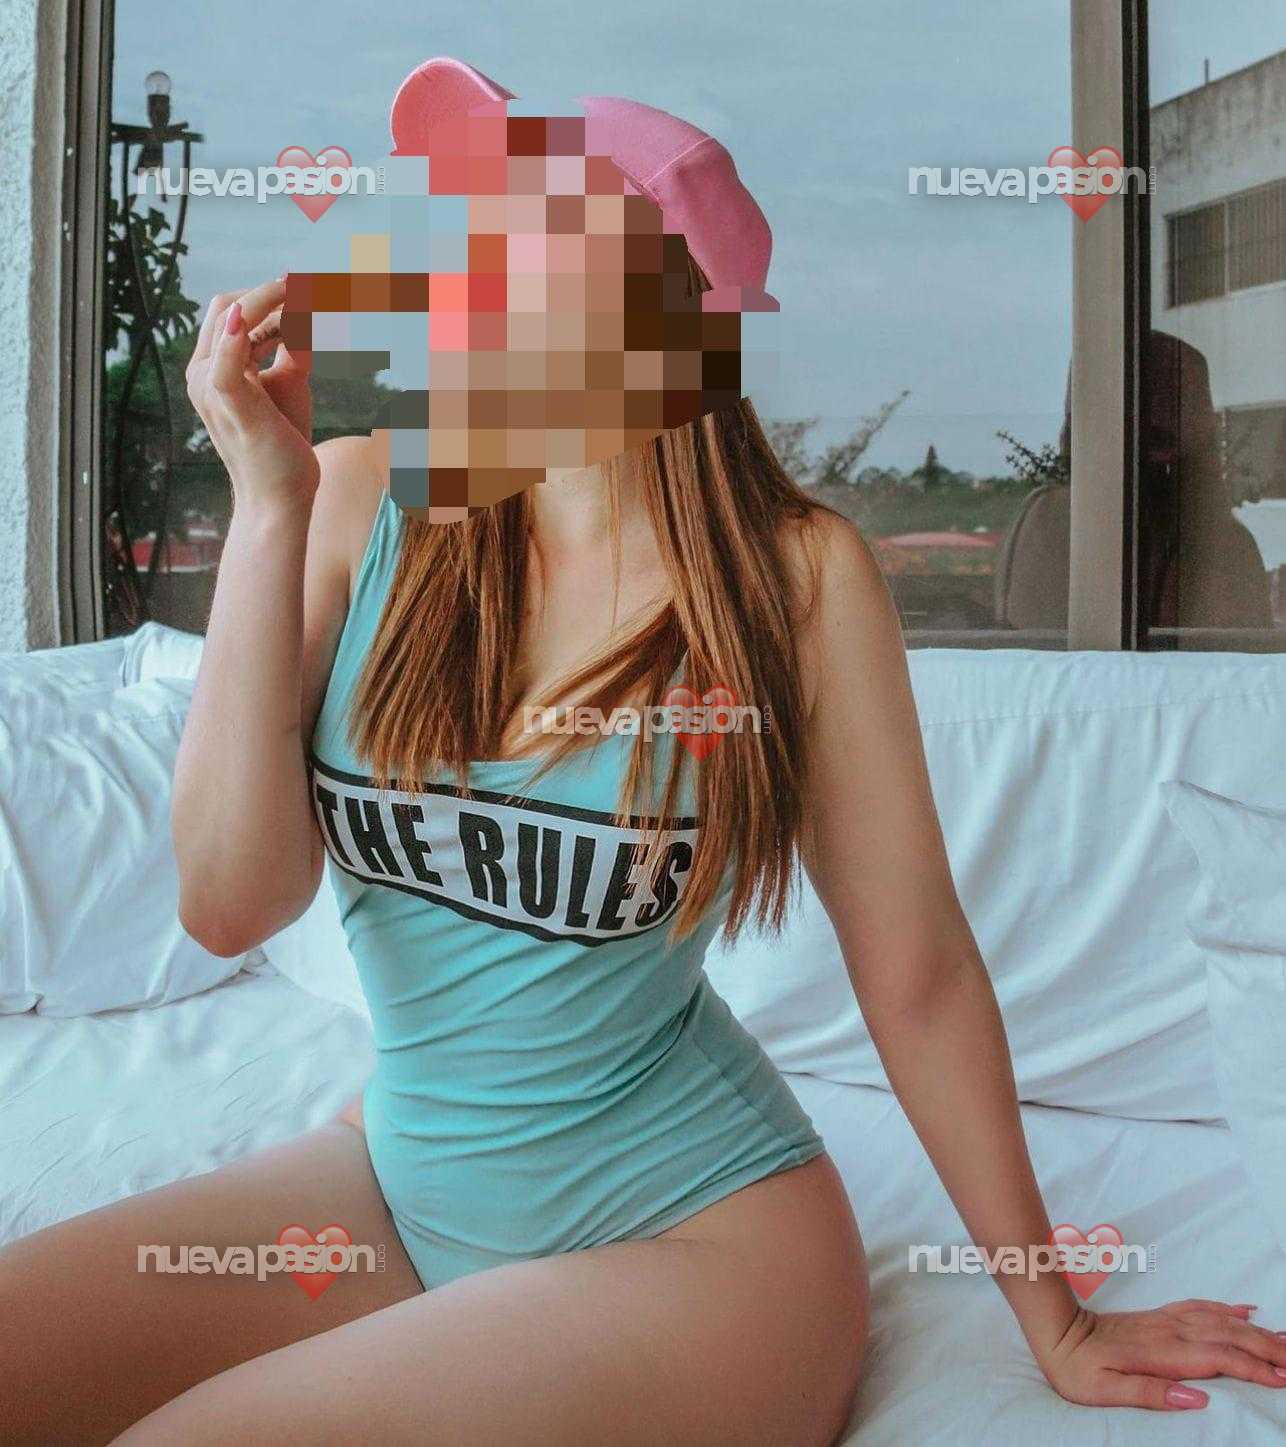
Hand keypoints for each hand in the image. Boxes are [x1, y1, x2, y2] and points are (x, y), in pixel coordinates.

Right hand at [186, 278, 317, 509]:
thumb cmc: (283, 444)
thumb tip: (306, 309)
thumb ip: (292, 345)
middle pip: (228, 304)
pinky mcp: (229, 401)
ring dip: (274, 302)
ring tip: (315, 295)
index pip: (233, 310)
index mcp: (213, 365)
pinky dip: (246, 329)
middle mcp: (202, 371)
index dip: (270, 296)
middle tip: (313, 284)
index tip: (308, 287)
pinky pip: (227, 358)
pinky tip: (281, 310)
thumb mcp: (290, 382)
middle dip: (271, 291)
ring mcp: (209, 385)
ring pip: (234, 317)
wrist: (280, 496)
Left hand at [1037, 1299, 1285, 1410]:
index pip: (1218, 1359)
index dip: (1253, 1369)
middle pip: (1227, 1337)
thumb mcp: (1104, 1390)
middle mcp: (1168, 1331)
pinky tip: (1245, 1311)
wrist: (1054, 1330)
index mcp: (1160, 1353)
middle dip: (1267, 1348)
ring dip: (1255, 1330)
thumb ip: (1149, 1394)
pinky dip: (1227, 1309)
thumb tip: (1197, 1399)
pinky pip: (1201, 1308)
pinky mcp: (1159, 1317)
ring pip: (1219, 1321)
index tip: (1284, 1378)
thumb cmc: (1076, 1367)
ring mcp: (1164, 1320)